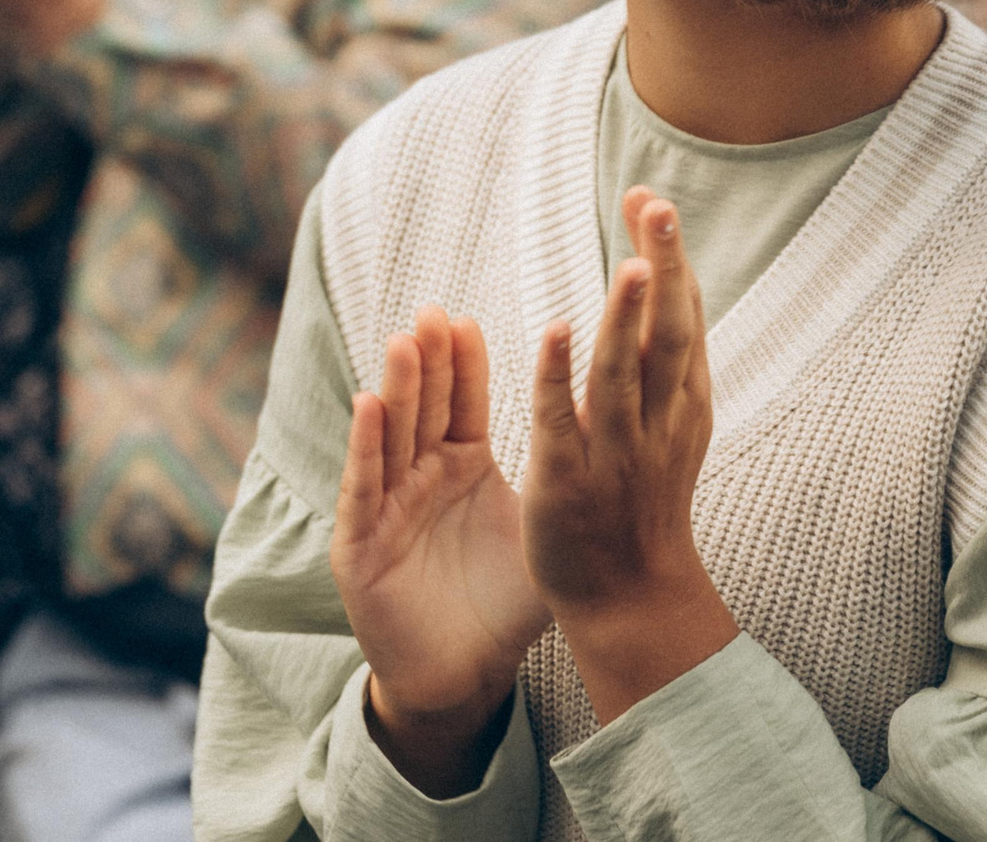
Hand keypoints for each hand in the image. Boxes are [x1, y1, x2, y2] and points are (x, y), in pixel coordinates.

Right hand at [333, 307, 548, 797]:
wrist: (461, 674)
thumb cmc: (500, 607)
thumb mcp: (538, 536)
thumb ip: (563, 486)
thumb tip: (627, 441)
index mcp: (461, 465)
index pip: (462, 403)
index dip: (463, 364)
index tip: (467, 319)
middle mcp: (420, 474)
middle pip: (425, 406)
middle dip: (428, 361)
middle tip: (433, 313)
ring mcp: (387, 504)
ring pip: (391, 435)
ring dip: (397, 388)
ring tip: (405, 342)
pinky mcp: (359, 541)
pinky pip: (363, 486)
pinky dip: (364, 446)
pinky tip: (367, 405)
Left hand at [523, 190, 735, 725]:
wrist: (632, 601)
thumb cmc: (644, 502)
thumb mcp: (671, 423)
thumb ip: (665, 358)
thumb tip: (665, 278)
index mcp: (683, 404)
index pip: (684, 319)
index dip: (672, 260)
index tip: (652, 200)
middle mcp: (658, 422)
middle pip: (668, 336)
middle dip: (665, 269)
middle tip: (657, 204)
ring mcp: (616, 452)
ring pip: (623, 374)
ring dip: (627, 317)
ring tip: (633, 260)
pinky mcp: (569, 480)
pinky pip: (564, 421)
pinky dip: (560, 375)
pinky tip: (555, 330)